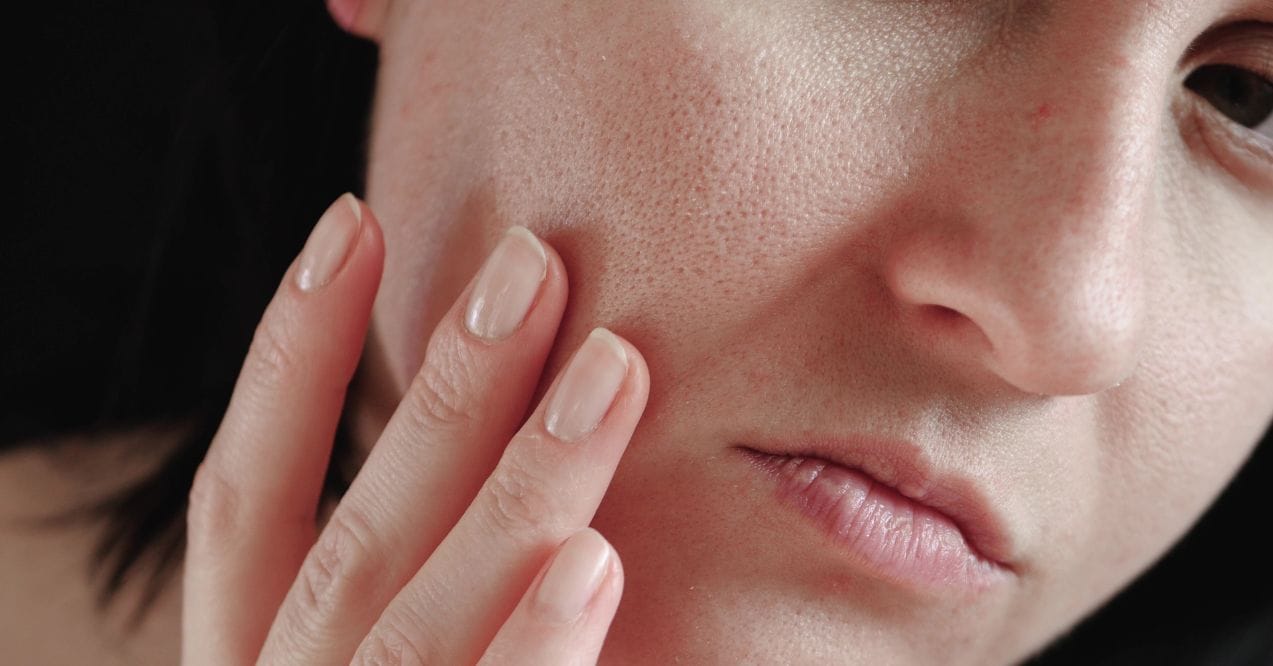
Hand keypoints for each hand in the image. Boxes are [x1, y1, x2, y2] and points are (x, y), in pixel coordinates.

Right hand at [182, 194, 649, 664]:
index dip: (288, 355)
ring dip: (519, 490)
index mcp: (252, 660)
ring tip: (611, 368)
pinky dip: (535, 646)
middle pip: (355, 544)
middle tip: (535, 261)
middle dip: (445, 395)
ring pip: (419, 626)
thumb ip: (414, 572)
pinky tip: (596, 559)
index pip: (240, 503)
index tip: (351, 221)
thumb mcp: (386, 646)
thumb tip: (479, 407)